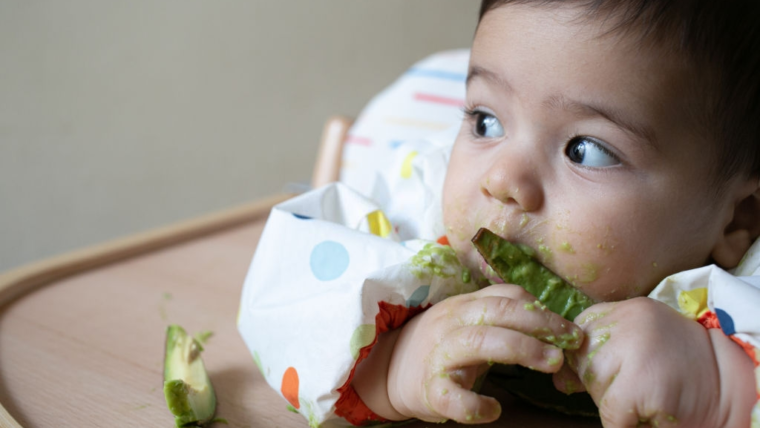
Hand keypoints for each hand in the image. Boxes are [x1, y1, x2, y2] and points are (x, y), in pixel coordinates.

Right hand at [386, 284, 583, 423]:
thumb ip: (504, 318)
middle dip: (540, 324)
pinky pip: (452, 396)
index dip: (543, 310)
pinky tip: (494, 409)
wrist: (391, 370)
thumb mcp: (470, 322)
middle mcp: (452, 323)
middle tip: (572, 342)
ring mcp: (439, 355)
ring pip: (480, 343)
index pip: (507, 296)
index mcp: (466, 305)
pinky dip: (474, 405)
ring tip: (552, 363)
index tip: (572, 330)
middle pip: (498, 312)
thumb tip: (556, 323)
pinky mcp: (430, 389)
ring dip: (521, 349)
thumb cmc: (444, 346)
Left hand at [555, 297, 755, 427]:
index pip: (580, 330)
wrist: (736, 387)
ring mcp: (636, 351)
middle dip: (601, 381)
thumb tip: (558, 377)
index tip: (606, 369)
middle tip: (638, 386)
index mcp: (629, 309)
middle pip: (583, 359)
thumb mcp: (638, 350)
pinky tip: (647, 415)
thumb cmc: (682, 370)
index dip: (586, 356)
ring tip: (647, 397)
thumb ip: (595, 356)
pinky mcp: (642, 384)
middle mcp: (629, 323)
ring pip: (594, 385)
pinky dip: (622, 422)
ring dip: (613, 401)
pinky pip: (611, 412)